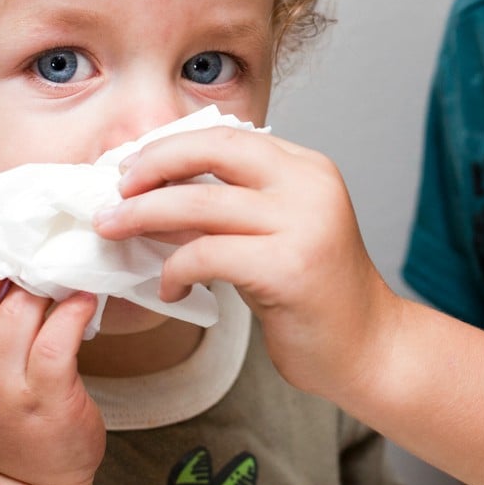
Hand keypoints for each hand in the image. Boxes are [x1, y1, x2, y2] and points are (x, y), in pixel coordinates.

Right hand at [0, 251, 103, 484]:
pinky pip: (57, 341)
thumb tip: (4, 267)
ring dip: (47, 282)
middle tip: (37, 244)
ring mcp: (8, 386)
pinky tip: (87, 298)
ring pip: (19, 312)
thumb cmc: (5, 421)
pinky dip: (74, 312)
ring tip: (68, 266)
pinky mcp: (48, 397)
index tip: (3, 242)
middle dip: (5, 262)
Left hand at [92, 127, 400, 399]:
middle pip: (212, 150)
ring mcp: (304, 224)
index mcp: (307, 168)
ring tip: (114, 229)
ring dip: (143, 216)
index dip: (172, 145)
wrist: (369, 349)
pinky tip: (170, 288)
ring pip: (199, 203)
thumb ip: (225, 208)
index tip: (132, 165)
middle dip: (152, 165)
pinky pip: (207, 255)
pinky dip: (175, 269)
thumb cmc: (313, 296)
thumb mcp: (271, 235)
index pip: (227, 135)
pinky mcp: (289, 268)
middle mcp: (309, 185)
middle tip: (114, 190)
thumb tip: (151, 194)